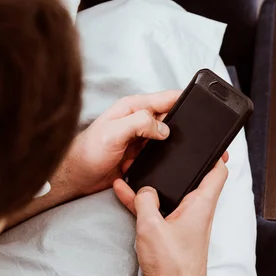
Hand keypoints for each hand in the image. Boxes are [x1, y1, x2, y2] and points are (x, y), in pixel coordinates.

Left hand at [64, 90, 180, 195]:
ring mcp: (140, 137)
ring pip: (167, 137)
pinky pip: (160, 154)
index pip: (166, 98)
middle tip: (181, 138)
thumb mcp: (113, 133)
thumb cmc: (87, 153)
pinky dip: (161, 158)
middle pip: (170, 118)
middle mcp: (138, 120)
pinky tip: (156, 164)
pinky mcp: (141, 154)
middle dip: (178, 126)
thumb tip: (164, 127)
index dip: (183, 100)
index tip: (198, 106)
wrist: (77, 178)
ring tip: (164, 152)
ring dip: (168, 146)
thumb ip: (140, 123)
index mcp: (132, 107)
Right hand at [113, 155, 228, 275]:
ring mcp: (186, 222)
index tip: (213, 143)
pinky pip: (160, 210)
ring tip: (136, 170)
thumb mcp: (151, 226)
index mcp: (201, 205)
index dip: (218, 155)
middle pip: (193, 180)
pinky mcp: (174, 233)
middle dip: (179, 165)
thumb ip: (145, 201)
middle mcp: (197, 211)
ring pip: (172, 195)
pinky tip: (126, 194)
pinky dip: (147, 203)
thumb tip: (143, 190)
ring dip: (157, 185)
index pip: (218, 173)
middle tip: (166, 150)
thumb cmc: (172, 264)